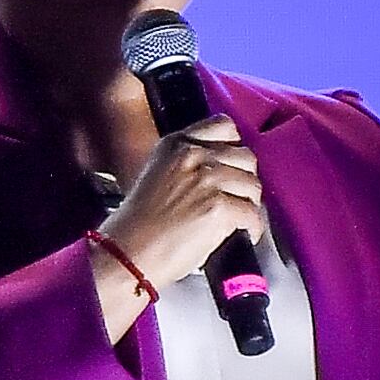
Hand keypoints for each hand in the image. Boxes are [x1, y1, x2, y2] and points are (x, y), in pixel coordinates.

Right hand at [96, 118, 267, 332]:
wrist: (126, 253)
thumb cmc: (138, 226)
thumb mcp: (158, 175)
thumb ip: (188, 165)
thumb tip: (223, 172)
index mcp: (176, 144)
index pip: (223, 126)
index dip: (233, 149)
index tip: (231, 167)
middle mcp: (193, 155)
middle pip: (245, 157)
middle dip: (243, 180)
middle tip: (235, 199)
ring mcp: (207, 179)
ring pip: (253, 186)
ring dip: (248, 204)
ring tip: (237, 219)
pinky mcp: (219, 208)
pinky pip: (253, 215)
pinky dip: (251, 229)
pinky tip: (239, 236)